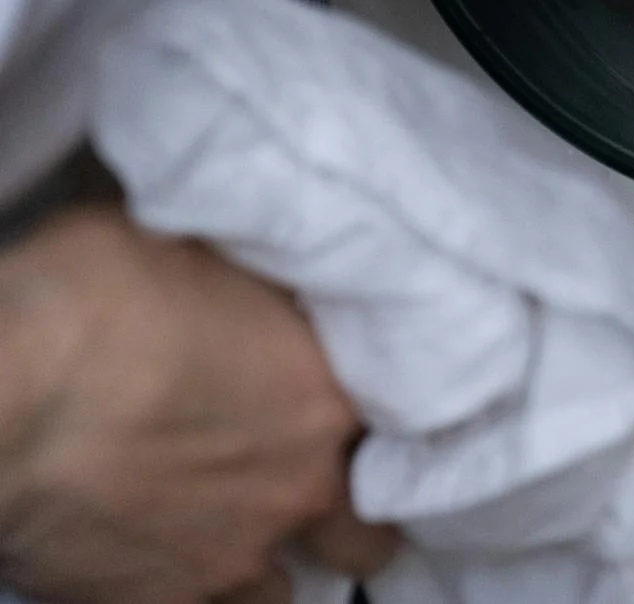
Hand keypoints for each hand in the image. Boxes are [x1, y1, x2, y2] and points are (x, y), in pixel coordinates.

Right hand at [0, 206, 399, 602]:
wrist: (0, 395)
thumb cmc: (98, 297)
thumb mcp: (211, 250)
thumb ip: (266, 287)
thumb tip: (280, 267)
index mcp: (331, 400)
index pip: (407, 428)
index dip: (380, 426)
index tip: (355, 418)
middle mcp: (299, 490)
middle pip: (363, 537)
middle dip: (345, 518)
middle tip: (309, 488)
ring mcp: (228, 560)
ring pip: (283, 591)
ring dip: (269, 562)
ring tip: (236, 530)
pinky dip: (196, 595)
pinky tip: (171, 565)